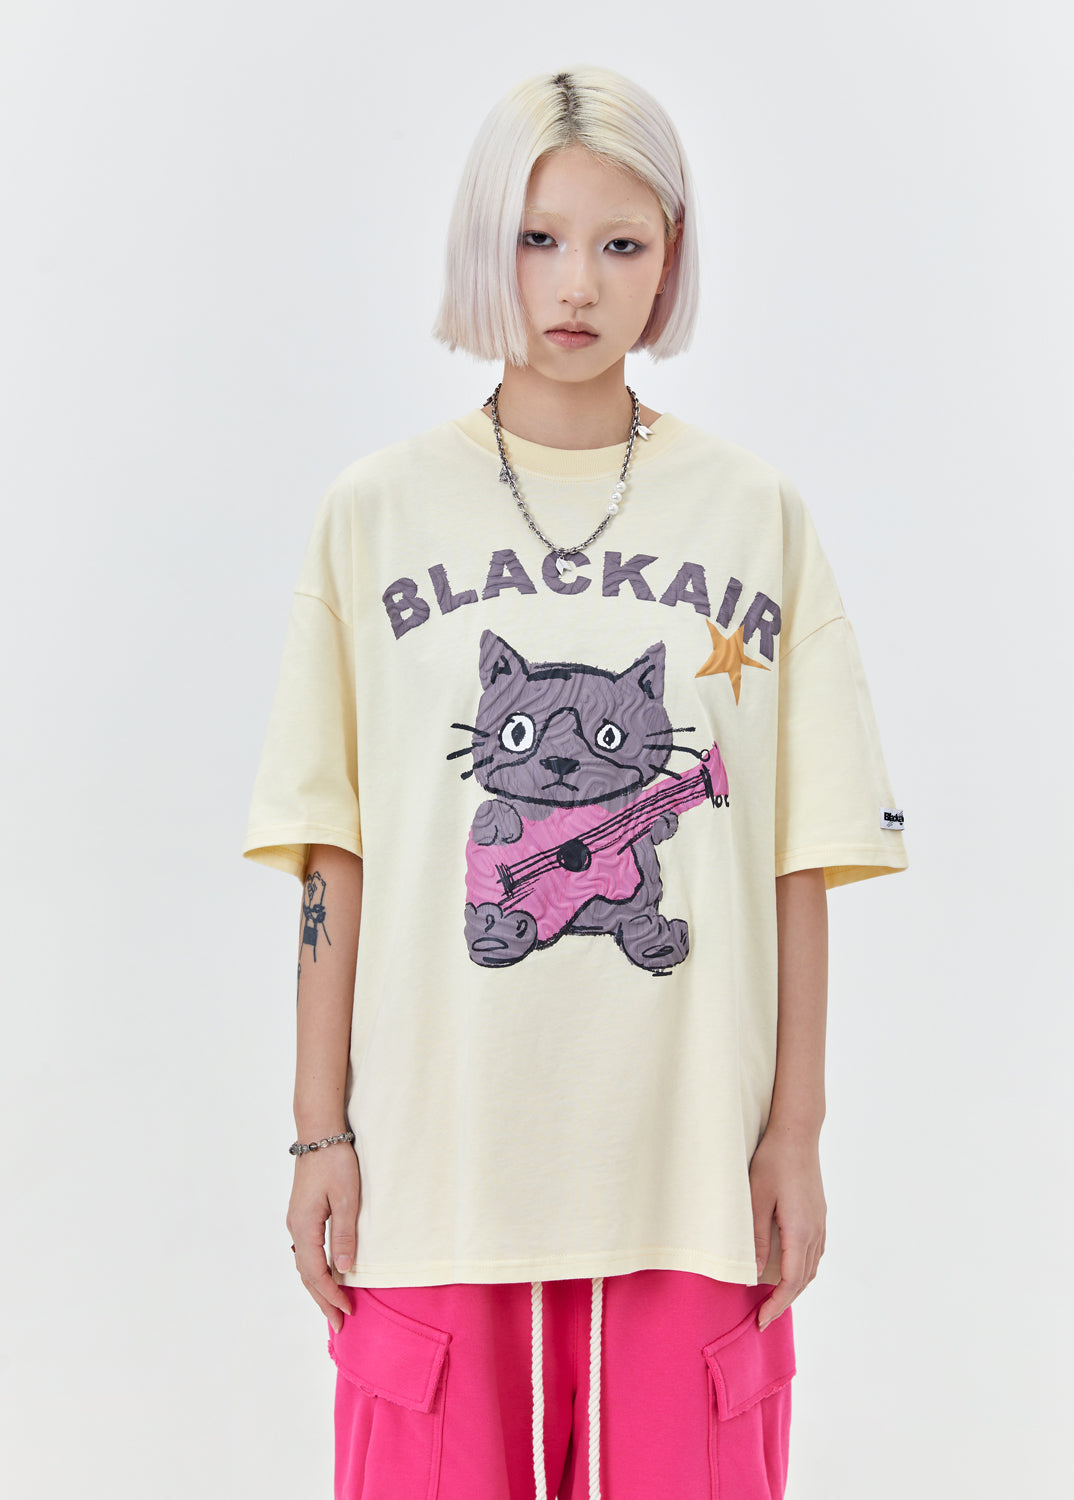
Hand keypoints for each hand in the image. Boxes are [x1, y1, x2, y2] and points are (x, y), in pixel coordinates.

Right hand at [286, 1144, 360, 1332]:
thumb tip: (344, 1269)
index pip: (316, 1273)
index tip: (347, 1312)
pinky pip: (307, 1252)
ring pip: (305, 1264)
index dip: (331, 1295)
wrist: (320, 1134)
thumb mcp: (348, 1198)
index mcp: (304, 1227)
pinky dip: (316, 1270)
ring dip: (319, 1287)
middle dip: (322, 1300)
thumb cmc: (336, 1163)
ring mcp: (296, 1221)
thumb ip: (345, 1235)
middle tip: (339, 1324)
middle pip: (306, 1275)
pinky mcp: (302, 1214)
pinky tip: (326, 1276)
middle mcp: (296, 1228)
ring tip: (333, 1307)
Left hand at [749, 1127, 825, 1331]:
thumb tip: (756, 1273)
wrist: (797, 1133)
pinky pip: (814, 1252)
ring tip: (774, 1298)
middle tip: (763, 1316)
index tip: (762, 1321)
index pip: (791, 1281)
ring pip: (812, 1267)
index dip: (777, 1305)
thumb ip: (756, 1237)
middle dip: (785, 1301)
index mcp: (800, 1230)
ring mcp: (820, 1223)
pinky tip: (789, 1268)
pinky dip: (803, 1269)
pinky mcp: (819, 1215)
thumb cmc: (772, 1161)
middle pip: (804, 1279)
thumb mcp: (756, 1198)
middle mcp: (815, 1231)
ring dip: (795, 1286)